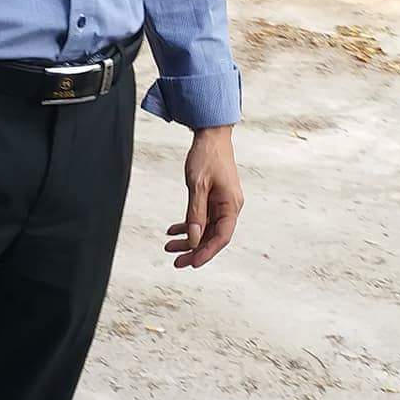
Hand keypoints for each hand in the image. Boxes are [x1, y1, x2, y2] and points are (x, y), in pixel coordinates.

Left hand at [166, 125, 242, 269]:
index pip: (221, 237)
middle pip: (212, 237)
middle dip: (194, 250)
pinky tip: (173, 230)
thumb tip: (193, 239)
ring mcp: (221, 204)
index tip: (191, 263)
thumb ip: (196, 213)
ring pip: (205, 229)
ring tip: (169, 247)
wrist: (211, 135)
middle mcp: (229, 207)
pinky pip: (202, 218)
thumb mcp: (198, 185)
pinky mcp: (213, 199)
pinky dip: (188, 225)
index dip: (206, 252)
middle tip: (176, 262)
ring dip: (188, 239)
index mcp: (231, 205)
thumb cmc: (207, 156)